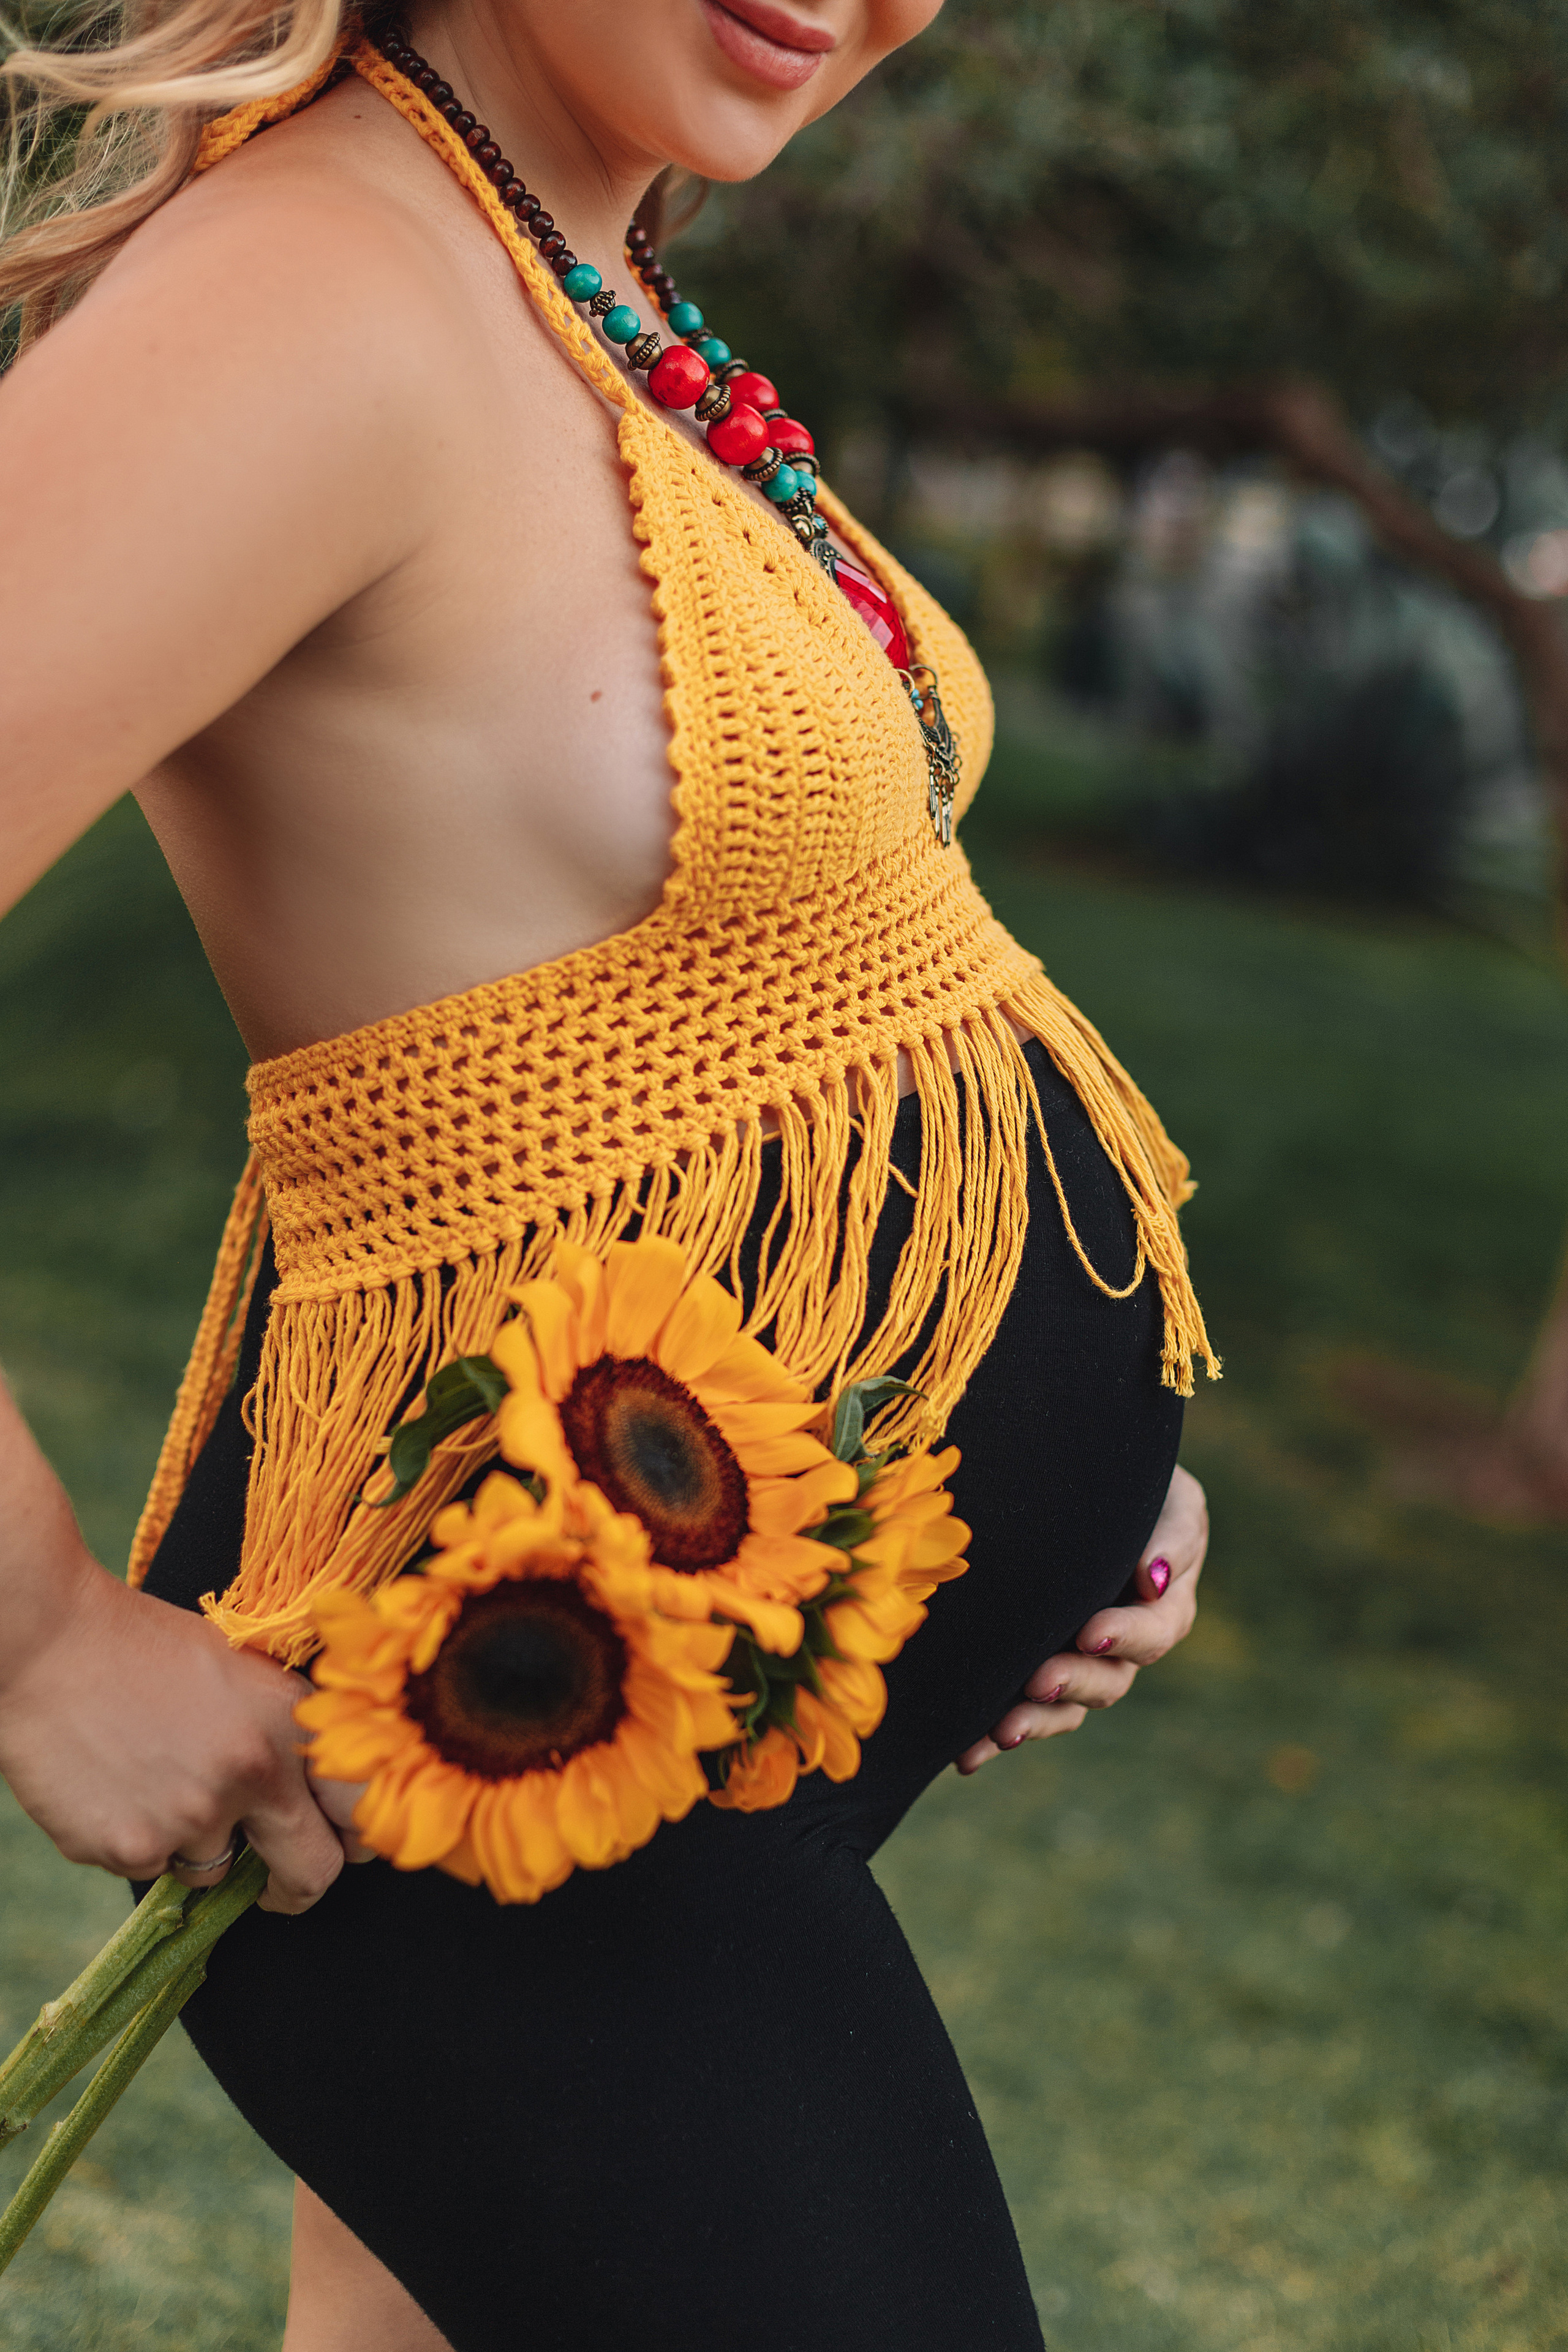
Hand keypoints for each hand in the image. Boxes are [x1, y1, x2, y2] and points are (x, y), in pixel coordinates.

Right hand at [0, 1553, 353, 1914]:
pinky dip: (136, 1841)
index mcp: (288, 1723)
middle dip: (294, 1888)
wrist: (48, 1642)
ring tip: (157, 1784)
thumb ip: (280, 1734)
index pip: (360, 1810)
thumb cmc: (145, 1646)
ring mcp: (188, 1818)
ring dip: (195, 1847)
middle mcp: (250, 1775)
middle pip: (310, 1875)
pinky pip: (148, 1866)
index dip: (353, 1837)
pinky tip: (113, 1787)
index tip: (338, 1844)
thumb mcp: (239, 1672)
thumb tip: (313, 1797)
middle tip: (275, 1886)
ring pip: (214, 1872)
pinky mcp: (127, 1847)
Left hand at [955, 1463, 1208, 1774]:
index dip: (1125, 1636)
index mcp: (1161, 1606)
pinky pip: (1019, 1708)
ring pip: (1064, 1706)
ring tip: (999, 1731)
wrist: (1083, 1484)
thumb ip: (1174, 1536)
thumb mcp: (1169, 1497)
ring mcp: (1074, 1660)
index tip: (1089, 1633)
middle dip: (1073, 1683)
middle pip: (1108, 1681)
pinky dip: (991, 1730)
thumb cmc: (1136, 1485)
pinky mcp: (1029, 1668)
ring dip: (1034, 1721)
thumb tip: (1154, 1580)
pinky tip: (965, 1751)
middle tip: (1039, 1681)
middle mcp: (1119, 1644)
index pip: (1154, 1631)